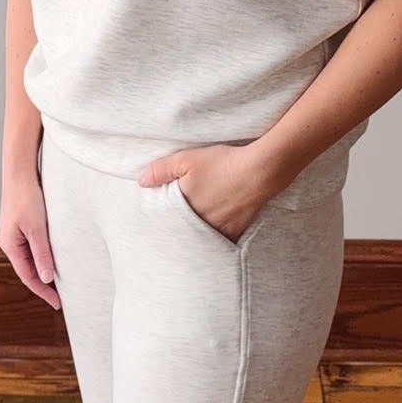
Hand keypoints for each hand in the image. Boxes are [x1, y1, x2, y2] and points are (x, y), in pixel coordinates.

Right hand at [0, 173, 60, 308]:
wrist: (20, 172)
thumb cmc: (27, 197)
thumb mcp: (37, 228)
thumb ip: (42, 253)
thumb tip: (46, 279)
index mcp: (9, 245)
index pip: (27, 276)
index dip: (42, 292)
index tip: (57, 303)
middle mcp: (9, 242)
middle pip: (28, 270)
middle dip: (44, 284)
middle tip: (62, 296)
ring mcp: (14, 234)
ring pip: (31, 259)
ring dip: (44, 269)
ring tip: (62, 281)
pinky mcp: (22, 226)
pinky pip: (33, 247)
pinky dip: (44, 256)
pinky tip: (55, 258)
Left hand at [138, 142, 274, 244]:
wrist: (260, 171)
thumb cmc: (222, 163)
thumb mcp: (186, 159)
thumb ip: (161, 171)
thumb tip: (141, 182)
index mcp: (186, 209)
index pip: (166, 223)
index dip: (159, 226)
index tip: (153, 229)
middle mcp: (201, 224)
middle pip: (182, 236)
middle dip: (176, 236)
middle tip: (170, 239)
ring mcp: (220, 230)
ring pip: (201, 242)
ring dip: (194, 240)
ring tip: (190, 238)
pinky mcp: (236, 231)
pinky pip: (221, 243)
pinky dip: (215, 242)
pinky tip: (212, 238)